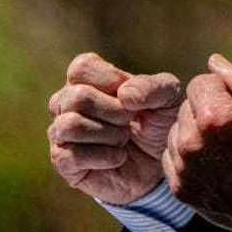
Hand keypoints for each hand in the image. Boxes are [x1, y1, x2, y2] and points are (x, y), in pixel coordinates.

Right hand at [47, 52, 182, 204]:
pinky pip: (68, 156)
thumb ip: (155, 87)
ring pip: (69, 125)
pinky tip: (118, 157)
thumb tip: (124, 95)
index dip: (111, 81)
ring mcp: (62, 133)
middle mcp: (67, 103)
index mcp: (88, 79)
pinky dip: (103, 156)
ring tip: (123, 139)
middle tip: (130, 121)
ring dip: (107, 133)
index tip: (132, 98)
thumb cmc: (160, 123)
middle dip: (114, 111)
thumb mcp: (169, 98)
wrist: (161, 164)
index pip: (82, 68)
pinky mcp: (63, 162)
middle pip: (76, 97)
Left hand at [162, 54, 231, 228]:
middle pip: (187, 106)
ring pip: (177, 131)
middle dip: (209, 109)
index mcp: (216, 118)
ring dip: (196, 132)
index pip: (201, 82)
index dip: (225, 90)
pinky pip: (173, 158)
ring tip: (226, 146)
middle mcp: (193, 143)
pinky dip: (190, 155)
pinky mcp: (182, 189)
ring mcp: (185, 169)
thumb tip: (213, 62)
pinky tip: (215, 161)